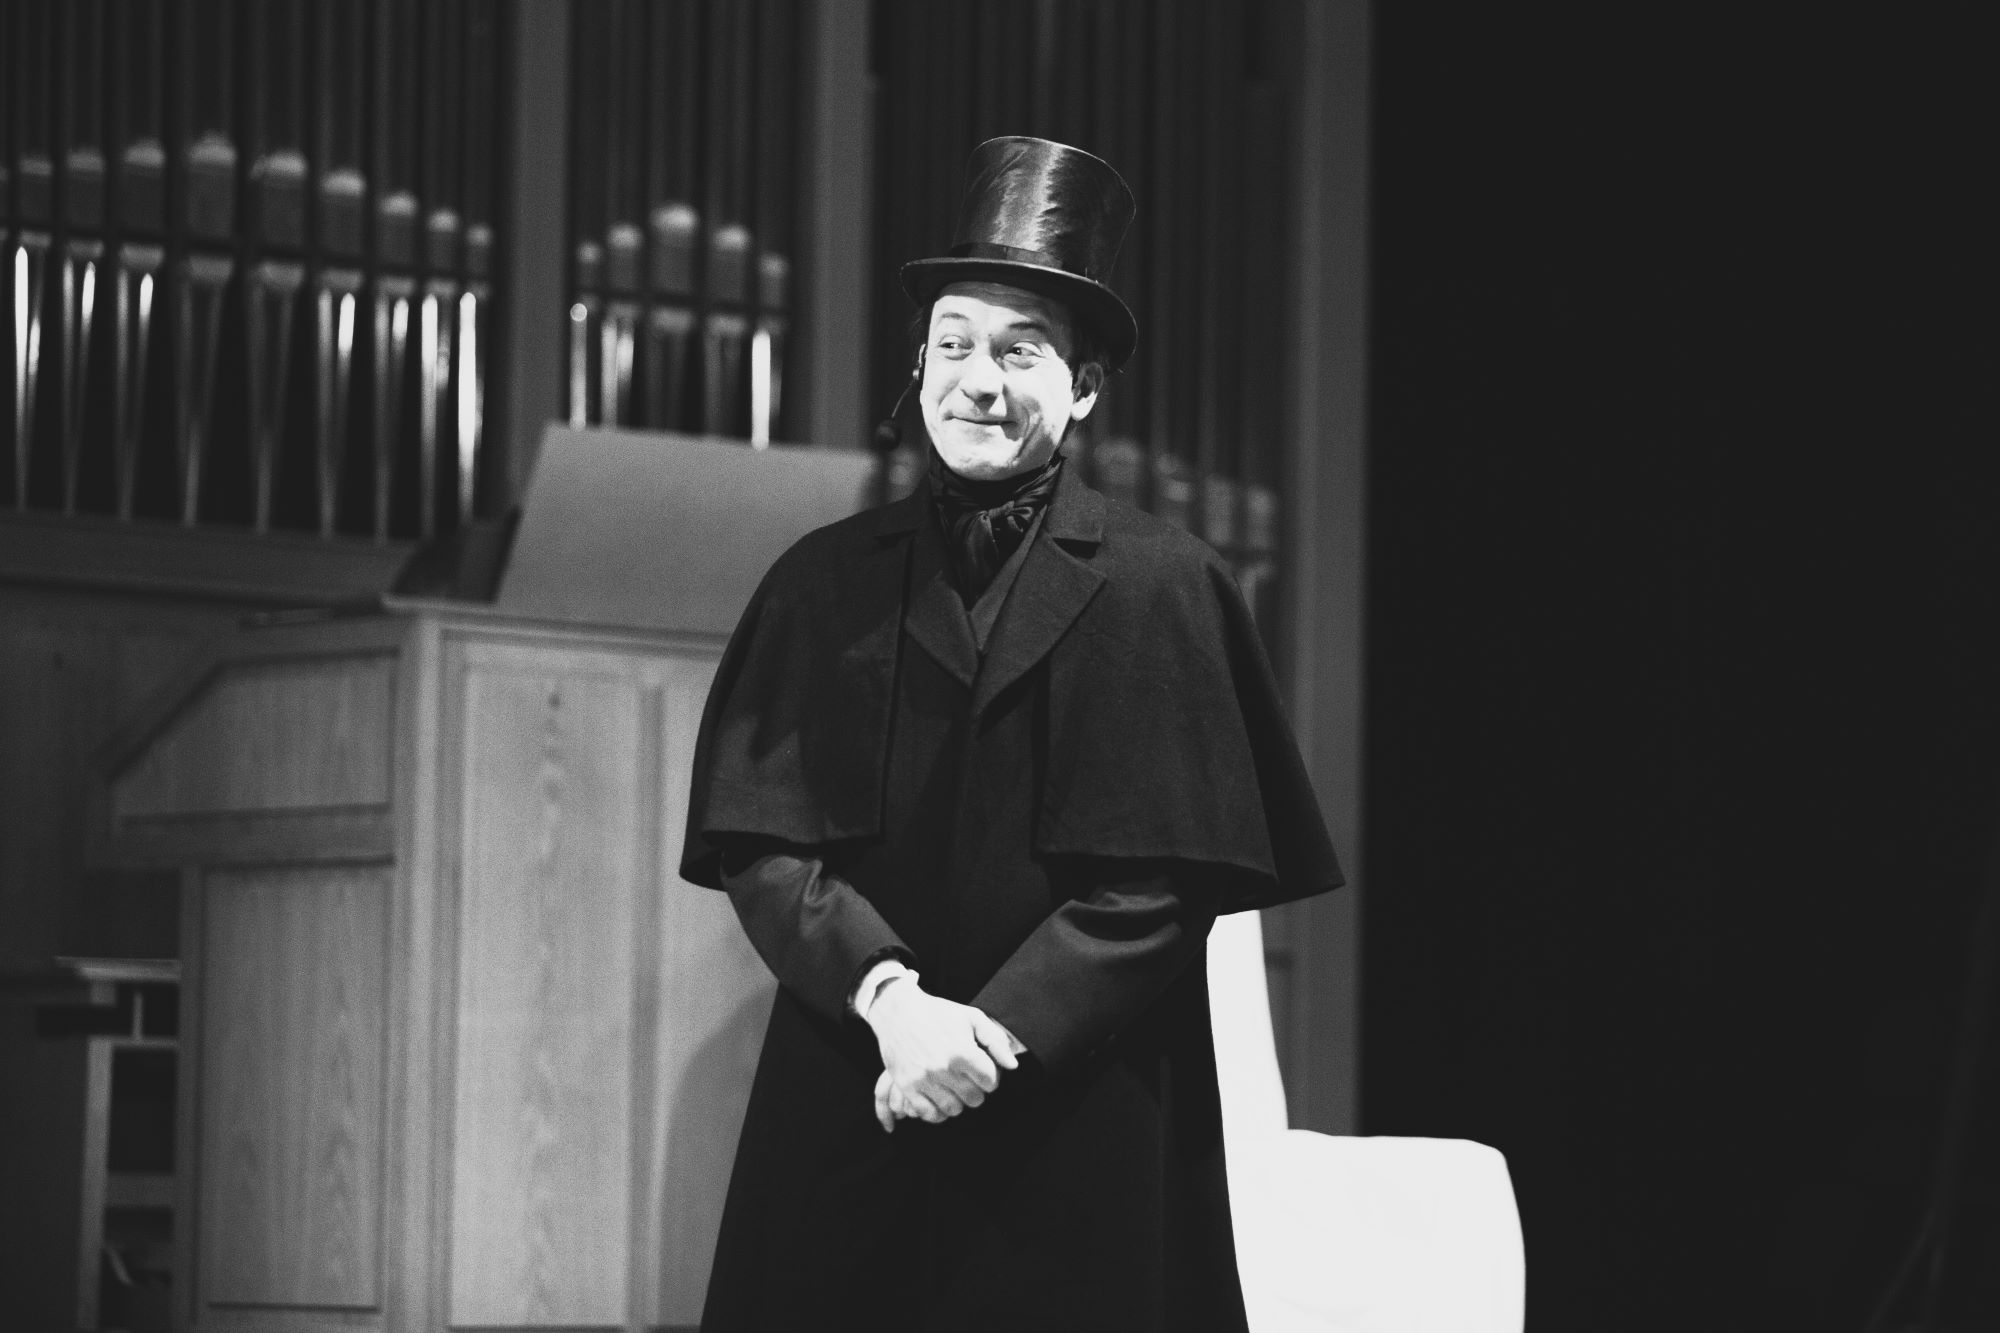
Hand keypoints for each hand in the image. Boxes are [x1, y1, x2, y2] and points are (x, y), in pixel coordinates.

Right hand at [864, 979, 1020, 1131]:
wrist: (898, 1011)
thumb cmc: (938, 1013)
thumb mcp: (971, 1017)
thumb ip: (996, 1040)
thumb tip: (1012, 1066)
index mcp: (962, 1051)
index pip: (990, 1082)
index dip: (991, 1077)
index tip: (983, 1070)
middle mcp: (943, 1068)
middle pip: (974, 1099)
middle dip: (976, 1090)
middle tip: (969, 1079)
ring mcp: (924, 1079)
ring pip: (954, 1109)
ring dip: (958, 1101)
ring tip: (954, 1088)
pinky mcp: (907, 1086)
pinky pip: (929, 1114)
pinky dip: (937, 1111)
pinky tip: (939, 1098)